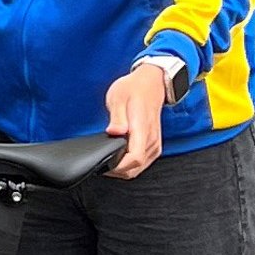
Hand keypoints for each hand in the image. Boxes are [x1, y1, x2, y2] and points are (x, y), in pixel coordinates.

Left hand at [103, 61, 172, 178]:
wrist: (151, 83)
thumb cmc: (134, 89)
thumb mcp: (118, 97)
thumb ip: (117, 117)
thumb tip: (114, 131)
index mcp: (142, 128)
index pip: (135, 158)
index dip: (119, 167)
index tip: (104, 165)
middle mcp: (151, 139)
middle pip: (136, 168)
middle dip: (117, 171)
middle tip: (100, 164)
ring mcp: (154, 143)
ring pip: (139, 168)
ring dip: (123, 169)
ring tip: (107, 160)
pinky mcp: (154, 145)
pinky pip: (143, 163)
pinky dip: (130, 165)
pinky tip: (119, 158)